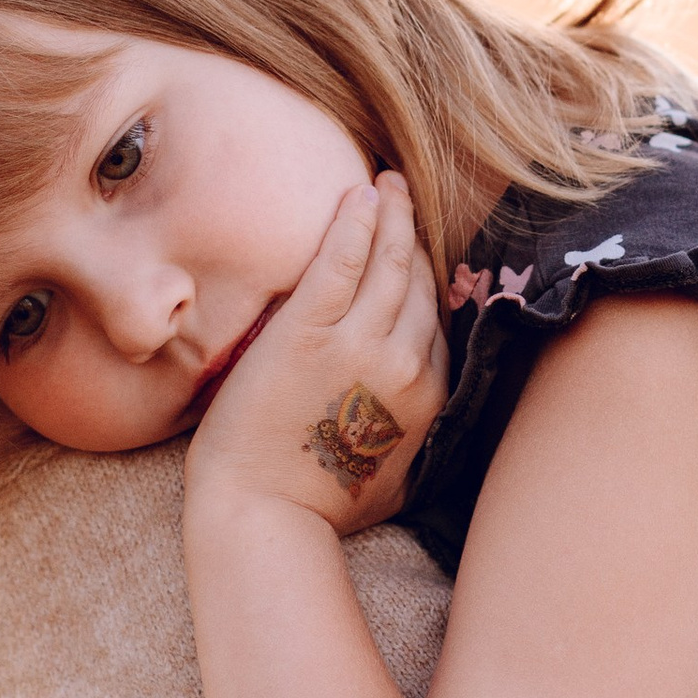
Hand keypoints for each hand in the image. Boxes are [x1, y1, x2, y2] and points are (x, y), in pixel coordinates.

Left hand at [185, 173, 446, 535]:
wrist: (264, 514)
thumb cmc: (322, 510)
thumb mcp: (399, 481)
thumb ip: (420, 438)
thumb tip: (427, 420)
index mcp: (428, 397)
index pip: (434, 319)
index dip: (426, 277)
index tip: (416, 249)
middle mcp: (404, 364)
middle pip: (418, 282)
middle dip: (413, 234)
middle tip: (404, 196)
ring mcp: (358, 344)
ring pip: (389, 263)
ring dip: (391, 215)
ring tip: (388, 182)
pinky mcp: (308, 331)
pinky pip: (341, 262)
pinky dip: (356, 224)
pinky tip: (360, 195)